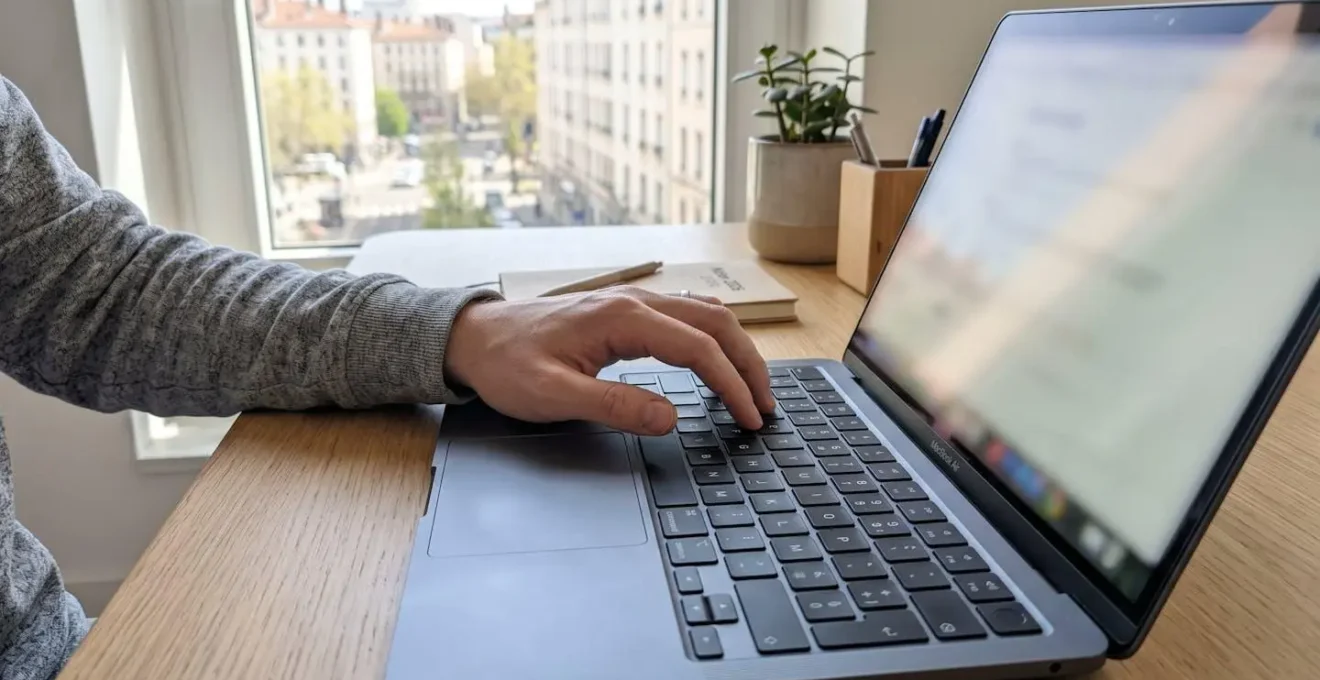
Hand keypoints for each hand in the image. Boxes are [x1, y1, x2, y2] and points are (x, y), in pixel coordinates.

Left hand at [444, 287, 775, 435]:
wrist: (474, 337)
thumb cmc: (507, 365)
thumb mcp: (554, 396)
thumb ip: (614, 406)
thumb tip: (669, 418)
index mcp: (622, 319)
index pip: (699, 348)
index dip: (731, 385)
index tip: (749, 418)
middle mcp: (635, 301)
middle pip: (716, 322)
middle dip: (749, 364)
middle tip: (766, 406)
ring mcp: (632, 301)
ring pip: (706, 313)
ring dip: (737, 347)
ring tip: (753, 388)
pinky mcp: (626, 310)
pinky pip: (687, 315)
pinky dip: (715, 337)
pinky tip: (720, 360)